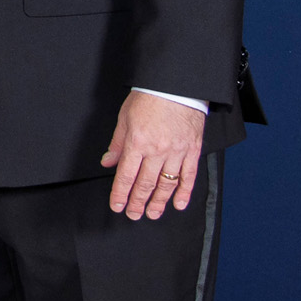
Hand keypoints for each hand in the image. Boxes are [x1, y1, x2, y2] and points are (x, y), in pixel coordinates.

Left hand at [101, 92, 204, 219]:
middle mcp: (157, 150)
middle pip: (145, 184)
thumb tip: (108, 163)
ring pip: (167, 184)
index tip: (117, 206)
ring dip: (159, 202)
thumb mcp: (124, 118)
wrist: (177, 85)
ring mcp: (177, 152)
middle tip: (133, 214)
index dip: (120, 194)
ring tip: (152, 213)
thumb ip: (117, 144)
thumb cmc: (149, 97)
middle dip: (138, 202)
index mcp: (138, 142)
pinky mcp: (193, 150)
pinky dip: (184, 192)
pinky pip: (189, 176)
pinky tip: (179, 204)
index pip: (126, 176)